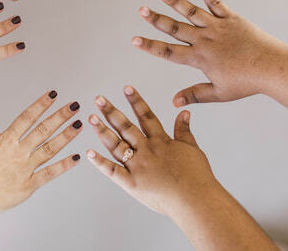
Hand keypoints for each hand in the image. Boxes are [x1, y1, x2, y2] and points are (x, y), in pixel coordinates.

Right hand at [0, 91, 82, 220]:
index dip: (41, 104)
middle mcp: (18, 152)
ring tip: (78, 125)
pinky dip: (63, 166)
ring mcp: (25, 169)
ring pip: (50, 149)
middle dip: (60, 116)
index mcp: (5, 140)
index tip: (53, 95)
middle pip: (43, 130)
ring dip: (66, 136)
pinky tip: (75, 157)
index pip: (27, 117)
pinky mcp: (28, 186)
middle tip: (74, 106)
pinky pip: (49, 173)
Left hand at [86, 86, 217, 216]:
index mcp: (161, 142)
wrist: (197, 201)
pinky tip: (89, 153)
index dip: (136, 101)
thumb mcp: (192, 149)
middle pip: (125, 127)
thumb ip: (184, 130)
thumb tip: (183, 113)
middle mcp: (147, 151)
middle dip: (111, 111)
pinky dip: (100, 163)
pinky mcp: (132, 184)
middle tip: (98, 99)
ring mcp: (138, 166)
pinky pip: (113, 172)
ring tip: (91, 118)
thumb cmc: (198, 178)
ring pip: (116, 145)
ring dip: (102, 131)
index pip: (146, 116)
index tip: (126, 88)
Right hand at [133, 0, 287, 105]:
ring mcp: (218, 27)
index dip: (150, 46)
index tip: (134, 39)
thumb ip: (194, 95)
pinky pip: (216, 3)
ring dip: (176, 2)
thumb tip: (173, 102)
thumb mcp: (219, 93)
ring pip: (192, 12)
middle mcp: (206, 40)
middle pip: (176, 28)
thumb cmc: (247, 83)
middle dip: (156, 19)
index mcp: (200, 59)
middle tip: (141, 10)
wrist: (273, 67)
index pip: (169, 52)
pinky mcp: (232, 18)